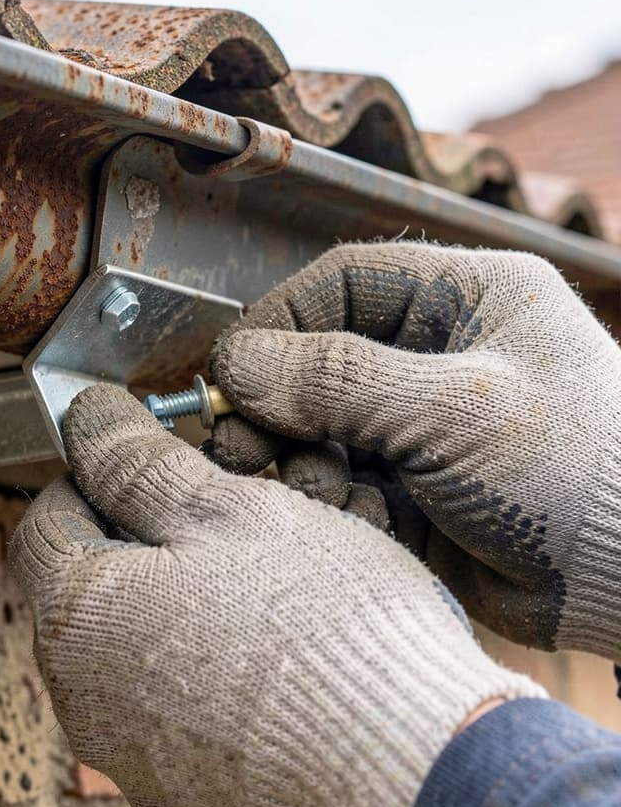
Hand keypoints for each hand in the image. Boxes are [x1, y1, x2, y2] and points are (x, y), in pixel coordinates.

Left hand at [10, 385, 542, 806]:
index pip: (45, 522)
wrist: (408, 770)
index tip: (145, 465)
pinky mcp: (184, 797)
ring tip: (254, 586)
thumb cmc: (322, 630)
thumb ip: (137, 463)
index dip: (91, 478)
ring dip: (173, 606)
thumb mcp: (225, 512)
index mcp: (78, 619)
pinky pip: (171, 712)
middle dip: (138, 543)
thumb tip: (86, 420)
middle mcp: (84, 701)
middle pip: (88, 590)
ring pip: (131, 651)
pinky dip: (200, 673)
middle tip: (216, 522)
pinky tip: (265, 658)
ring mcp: (133, 758)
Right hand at [211, 242, 620, 657]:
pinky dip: (333, 503)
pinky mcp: (413, 489)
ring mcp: (422, 426)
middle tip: (238, 447)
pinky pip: (341, 484)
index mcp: (464, 299)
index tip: (228, 374)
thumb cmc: (578, 470)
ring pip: (320, 429)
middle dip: (275, 407)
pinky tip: (356, 520)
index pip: (338, 285)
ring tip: (314, 490)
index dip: (274, 323)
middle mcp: (435, 356)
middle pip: (316, 362)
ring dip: (300, 461)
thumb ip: (337, 381)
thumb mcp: (453, 410)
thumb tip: (236, 365)